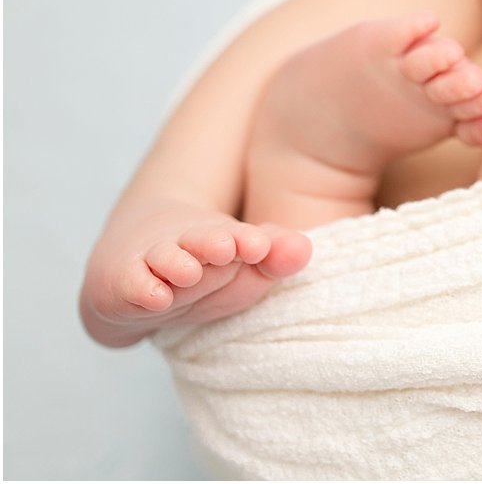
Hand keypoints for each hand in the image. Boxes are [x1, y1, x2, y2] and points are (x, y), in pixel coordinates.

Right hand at [80, 200, 310, 346]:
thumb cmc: (204, 272)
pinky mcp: (123, 284)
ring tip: (190, 272)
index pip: (242, 238)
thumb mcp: (244, 269)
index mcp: (224, 239)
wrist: (131, 271)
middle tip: (227, 248)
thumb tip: (303, 250)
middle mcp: (188, 245)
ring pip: (166, 259)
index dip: (250, 242)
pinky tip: (156, 297)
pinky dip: (143, 290)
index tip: (260, 247)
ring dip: (178, 264)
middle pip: (202, 240)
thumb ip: (275, 259)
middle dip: (214, 244)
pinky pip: (132, 286)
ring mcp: (154, 262)